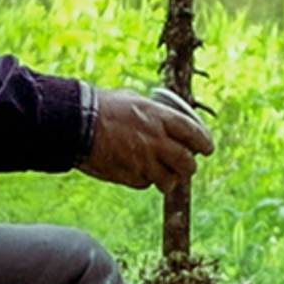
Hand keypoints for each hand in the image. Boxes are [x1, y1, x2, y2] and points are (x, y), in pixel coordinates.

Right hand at [78, 87, 214, 191]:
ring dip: (168, 179)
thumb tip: (161, 115)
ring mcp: (144, 161)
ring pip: (169, 180)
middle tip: (185, 166)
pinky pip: (145, 184)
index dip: (204, 143)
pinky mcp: (130, 176)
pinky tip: (137, 172)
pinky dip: (145, 180)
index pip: (195, 134)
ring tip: (163, 175)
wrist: (76, 123)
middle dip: (188, 166)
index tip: (207, 149)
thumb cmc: (101, 106)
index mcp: (160, 118)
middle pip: (187, 163)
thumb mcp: (132, 99)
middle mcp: (157, 141)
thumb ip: (152, 112)